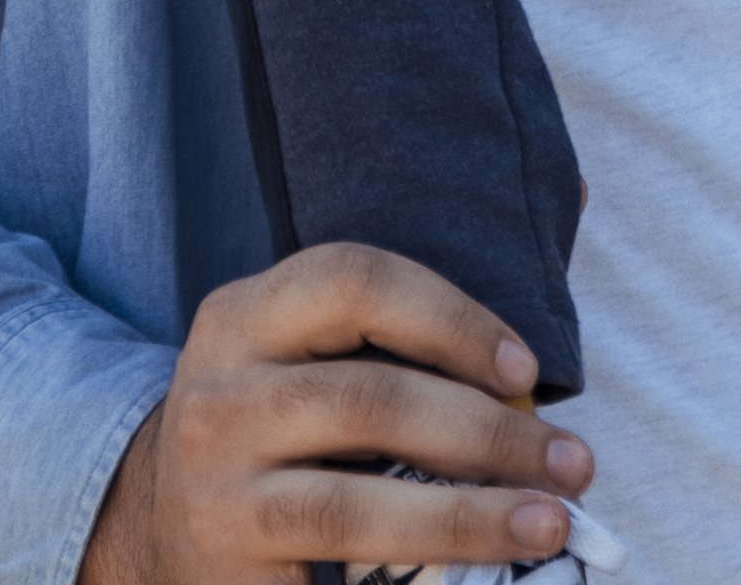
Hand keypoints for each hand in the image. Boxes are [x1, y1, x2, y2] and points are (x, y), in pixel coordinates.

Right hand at [72, 245, 591, 577]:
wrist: (161, 524)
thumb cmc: (280, 425)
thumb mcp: (308, 351)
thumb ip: (411, 309)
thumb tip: (580, 193)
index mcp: (244, 315)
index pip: (353, 280)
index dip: (452, 318)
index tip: (528, 370)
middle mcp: (217, 394)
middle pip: (371, 399)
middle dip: (489, 435)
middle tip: (573, 464)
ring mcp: (214, 488)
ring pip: (355, 503)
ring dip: (470, 515)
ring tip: (550, 522)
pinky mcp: (227, 567)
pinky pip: (337, 570)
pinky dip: (422, 569)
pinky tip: (478, 573)